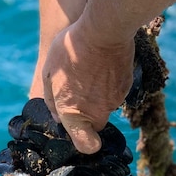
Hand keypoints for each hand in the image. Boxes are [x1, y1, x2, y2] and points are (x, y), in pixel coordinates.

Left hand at [41, 21, 134, 153]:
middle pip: (94, 124)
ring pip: (104, 107)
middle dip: (86, 114)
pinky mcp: (126, 87)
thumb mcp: (49, 73)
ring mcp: (114, 101)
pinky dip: (109, 83)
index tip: (80, 133)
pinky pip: (115, 92)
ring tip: (88, 70)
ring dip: (97, 96)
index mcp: (74, 113)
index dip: (84, 143)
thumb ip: (52, 100)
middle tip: (78, 90)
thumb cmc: (71, 50)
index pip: (86, 146)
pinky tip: (102, 64)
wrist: (104, 29)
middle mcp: (96, 113)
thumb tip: (57, 116)